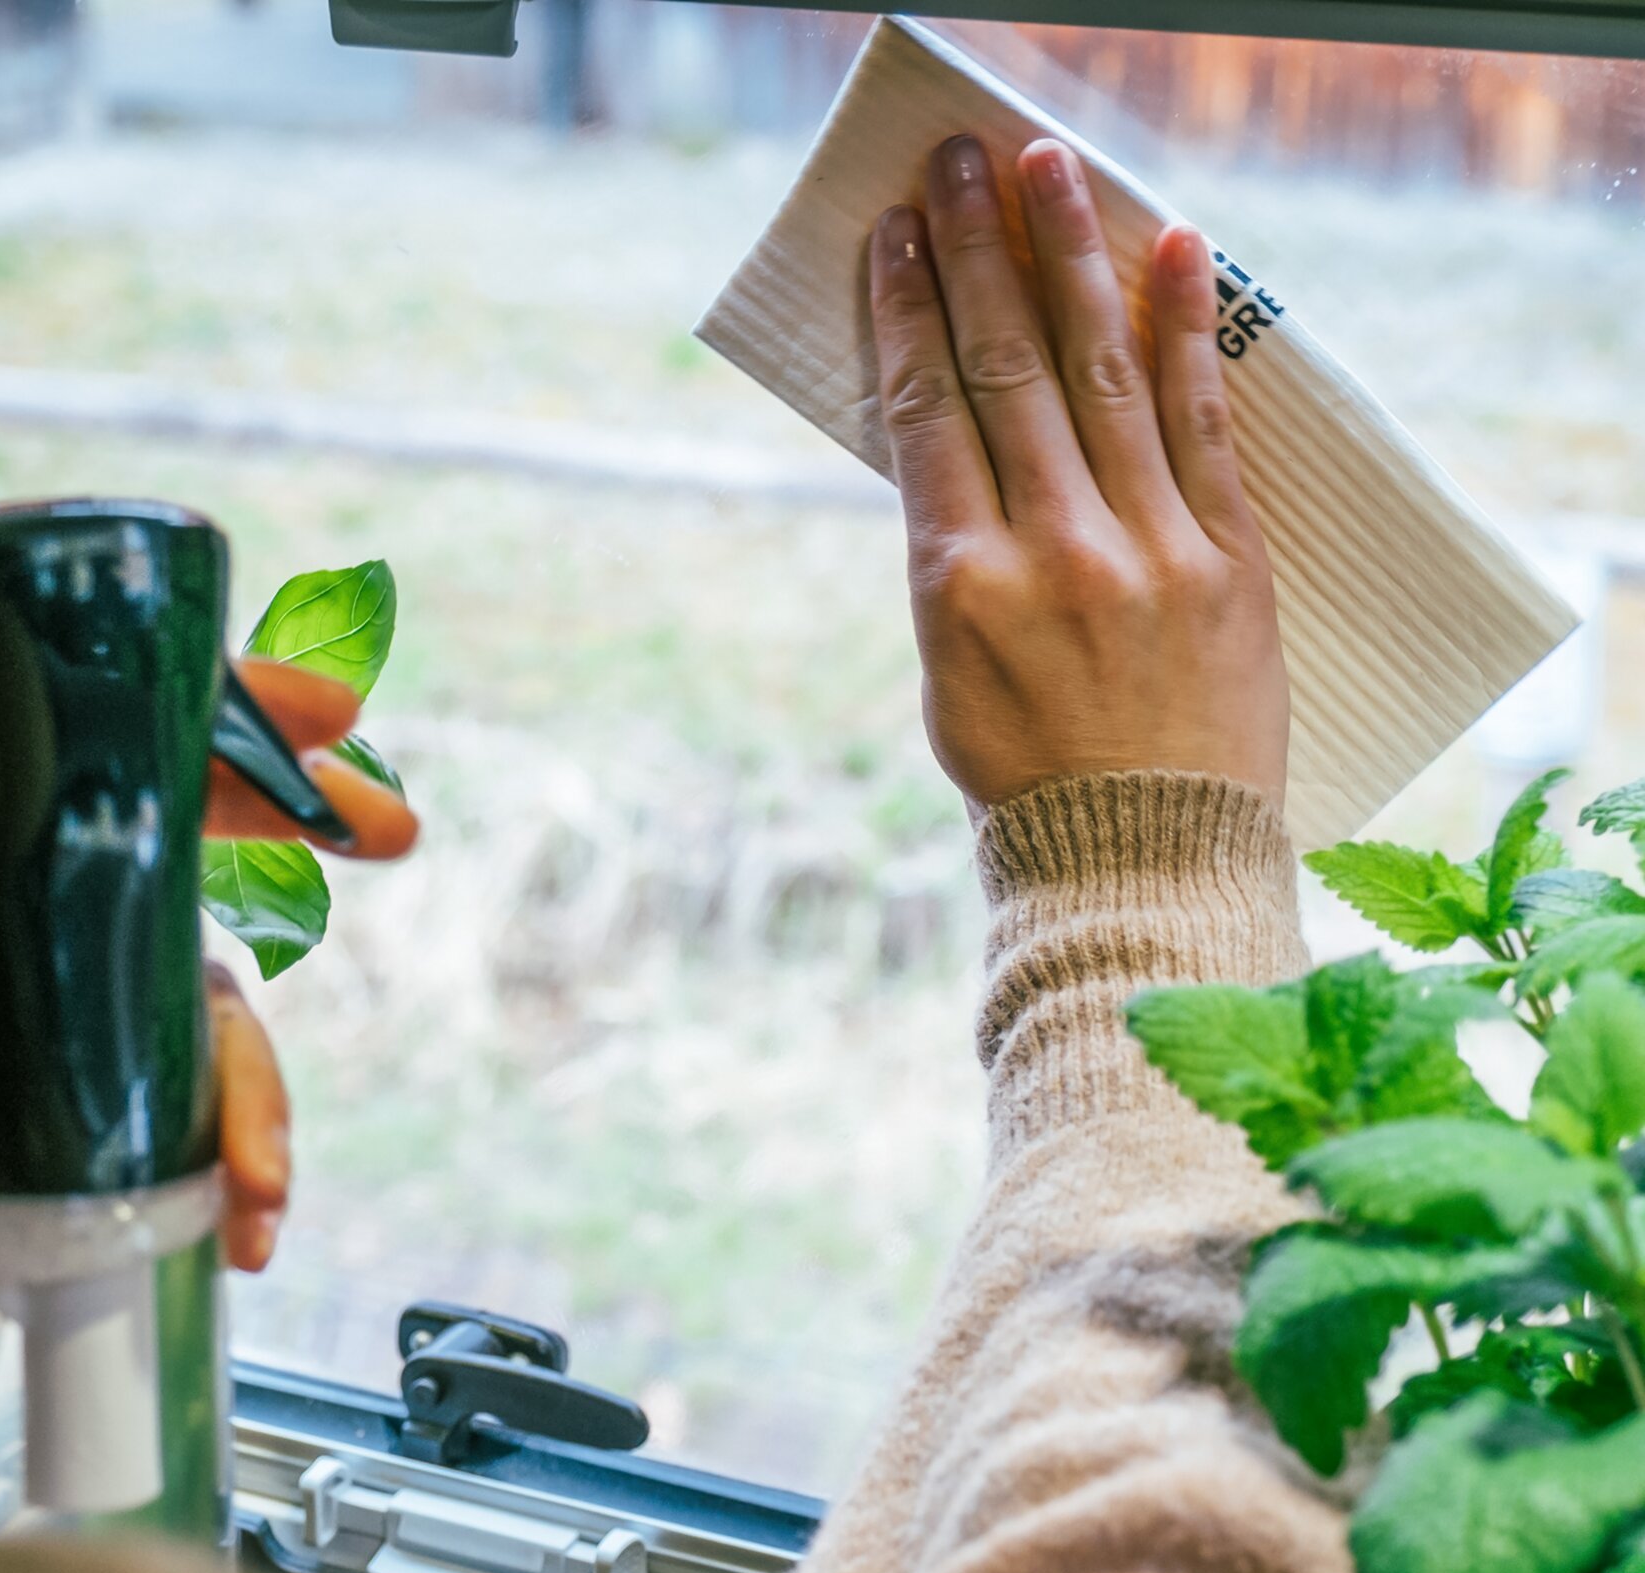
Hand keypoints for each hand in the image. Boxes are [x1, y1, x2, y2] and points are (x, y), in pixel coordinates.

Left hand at [0, 612, 414, 1405]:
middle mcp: (6, 922)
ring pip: (199, 1008)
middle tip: (392, 834)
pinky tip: (241, 1220)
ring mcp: (45, 1023)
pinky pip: (185, 1110)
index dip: (217, 713)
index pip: (98, 742)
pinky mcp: (70, 1120)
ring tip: (260, 1182)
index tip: (324, 708)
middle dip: (298, 840)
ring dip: (259, 1091)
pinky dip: (231, 1163)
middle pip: (180, 852)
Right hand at [871, 135, 1288, 810]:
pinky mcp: (1230, 562)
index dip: (906, 311)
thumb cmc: (1026, 780)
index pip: (925, 413)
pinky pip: (1207, 426)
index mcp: (958, 589)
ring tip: (1054, 167)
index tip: (894, 232)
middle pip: (1006, 367)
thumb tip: (952, 450)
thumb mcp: (949, 677)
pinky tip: (1179, 247)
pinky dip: (1189, 333)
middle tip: (960, 158)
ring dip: (1072, 257)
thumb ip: (950, 560)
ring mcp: (1148, 551)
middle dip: (976, 250)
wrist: (1141, 862)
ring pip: (1102, 372)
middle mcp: (1051, 553)